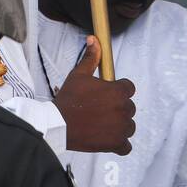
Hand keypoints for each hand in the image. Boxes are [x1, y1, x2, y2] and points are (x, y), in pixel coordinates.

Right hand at [56, 36, 136, 153]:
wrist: (57, 124)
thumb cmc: (68, 99)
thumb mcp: (78, 75)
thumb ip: (91, 58)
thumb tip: (94, 39)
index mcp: (118, 91)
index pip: (128, 88)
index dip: (118, 90)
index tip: (106, 95)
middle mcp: (124, 109)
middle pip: (128, 107)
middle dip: (117, 108)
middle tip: (98, 111)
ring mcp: (121, 127)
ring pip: (129, 126)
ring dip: (119, 126)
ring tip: (101, 125)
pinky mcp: (116, 143)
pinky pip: (126, 146)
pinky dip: (120, 145)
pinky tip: (109, 140)